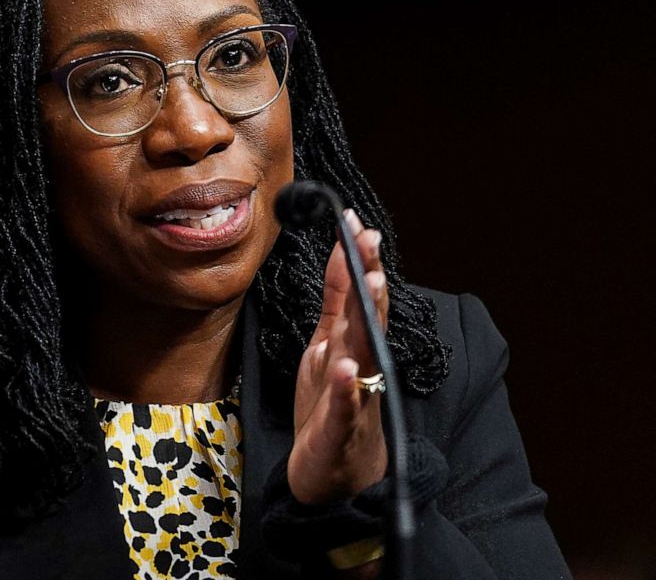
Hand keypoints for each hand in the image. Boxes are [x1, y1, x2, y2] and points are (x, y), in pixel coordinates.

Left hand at [288, 209, 388, 505]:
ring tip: (371, 286)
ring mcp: (355, 398)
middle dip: (371, 281)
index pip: (360, 297)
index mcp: (353, 346)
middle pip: (369, 319)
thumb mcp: (328, 346)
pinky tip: (346, 369)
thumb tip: (342, 252)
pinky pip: (345, 407)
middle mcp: (361, 367)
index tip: (357, 223)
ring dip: (368, 322)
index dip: (359, 261)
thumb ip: (337, 303)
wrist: (334, 477)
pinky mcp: (341, 430)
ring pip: (364, 355)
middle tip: (371, 244)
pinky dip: (347, 389)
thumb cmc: (332, 408)